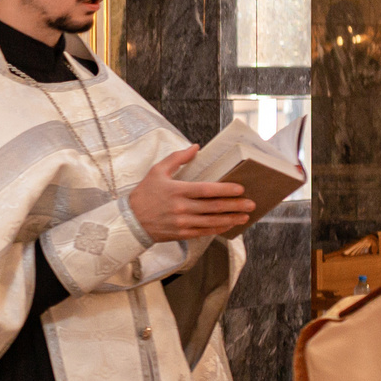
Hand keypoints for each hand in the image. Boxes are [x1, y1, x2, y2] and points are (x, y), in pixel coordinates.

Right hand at [127, 148, 256, 241]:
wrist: (130, 221)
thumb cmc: (144, 194)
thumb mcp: (157, 171)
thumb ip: (177, 158)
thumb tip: (196, 147)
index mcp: (177, 191)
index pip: (207, 190)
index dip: (225, 190)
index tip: (241, 189)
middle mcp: (181, 208)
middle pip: (214, 207)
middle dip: (235, 205)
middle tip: (250, 203)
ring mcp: (182, 223)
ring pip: (212, 221)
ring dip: (231, 219)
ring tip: (245, 215)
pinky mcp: (181, 233)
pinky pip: (204, 232)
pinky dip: (218, 229)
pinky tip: (229, 225)